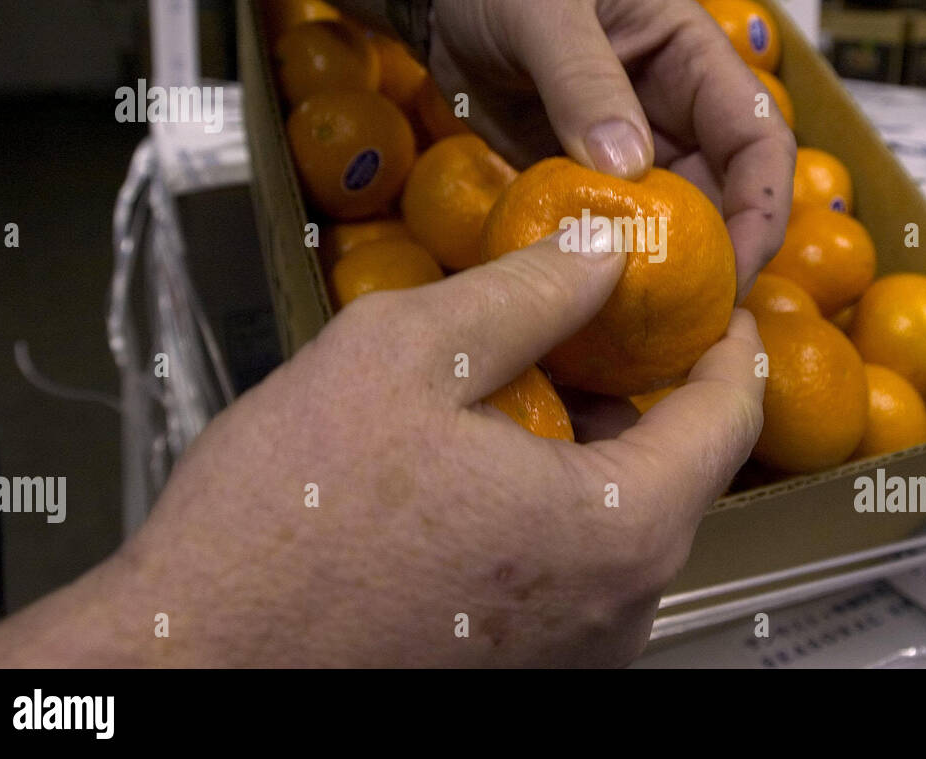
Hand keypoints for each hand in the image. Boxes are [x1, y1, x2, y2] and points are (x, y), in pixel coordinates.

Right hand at [0, 236, 762, 666]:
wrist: (197, 656)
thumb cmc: (285, 522)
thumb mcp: (403, 354)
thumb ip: (525, 293)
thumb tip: (600, 251)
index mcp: (617, 526)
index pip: (729, 416)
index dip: (727, 340)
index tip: (711, 299)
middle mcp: (620, 607)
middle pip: (679, 470)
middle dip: (647, 389)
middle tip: (598, 327)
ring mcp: (576, 652)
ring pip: (622, 521)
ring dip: (593, 448)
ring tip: (525, 389)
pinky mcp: (525, 673)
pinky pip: (575, 570)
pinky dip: (556, 505)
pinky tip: (483, 469)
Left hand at [429, 0, 795, 294]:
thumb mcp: (542, 12)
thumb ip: (583, 82)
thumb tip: (631, 171)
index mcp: (693, 56)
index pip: (758, 135)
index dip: (764, 203)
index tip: (740, 264)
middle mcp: (677, 108)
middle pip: (728, 192)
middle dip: (723, 254)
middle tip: (697, 318)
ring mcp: (634, 145)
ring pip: (677, 218)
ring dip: (670, 267)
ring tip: (654, 324)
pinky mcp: (589, 176)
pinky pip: (618, 226)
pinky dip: (615, 263)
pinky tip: (600, 304)